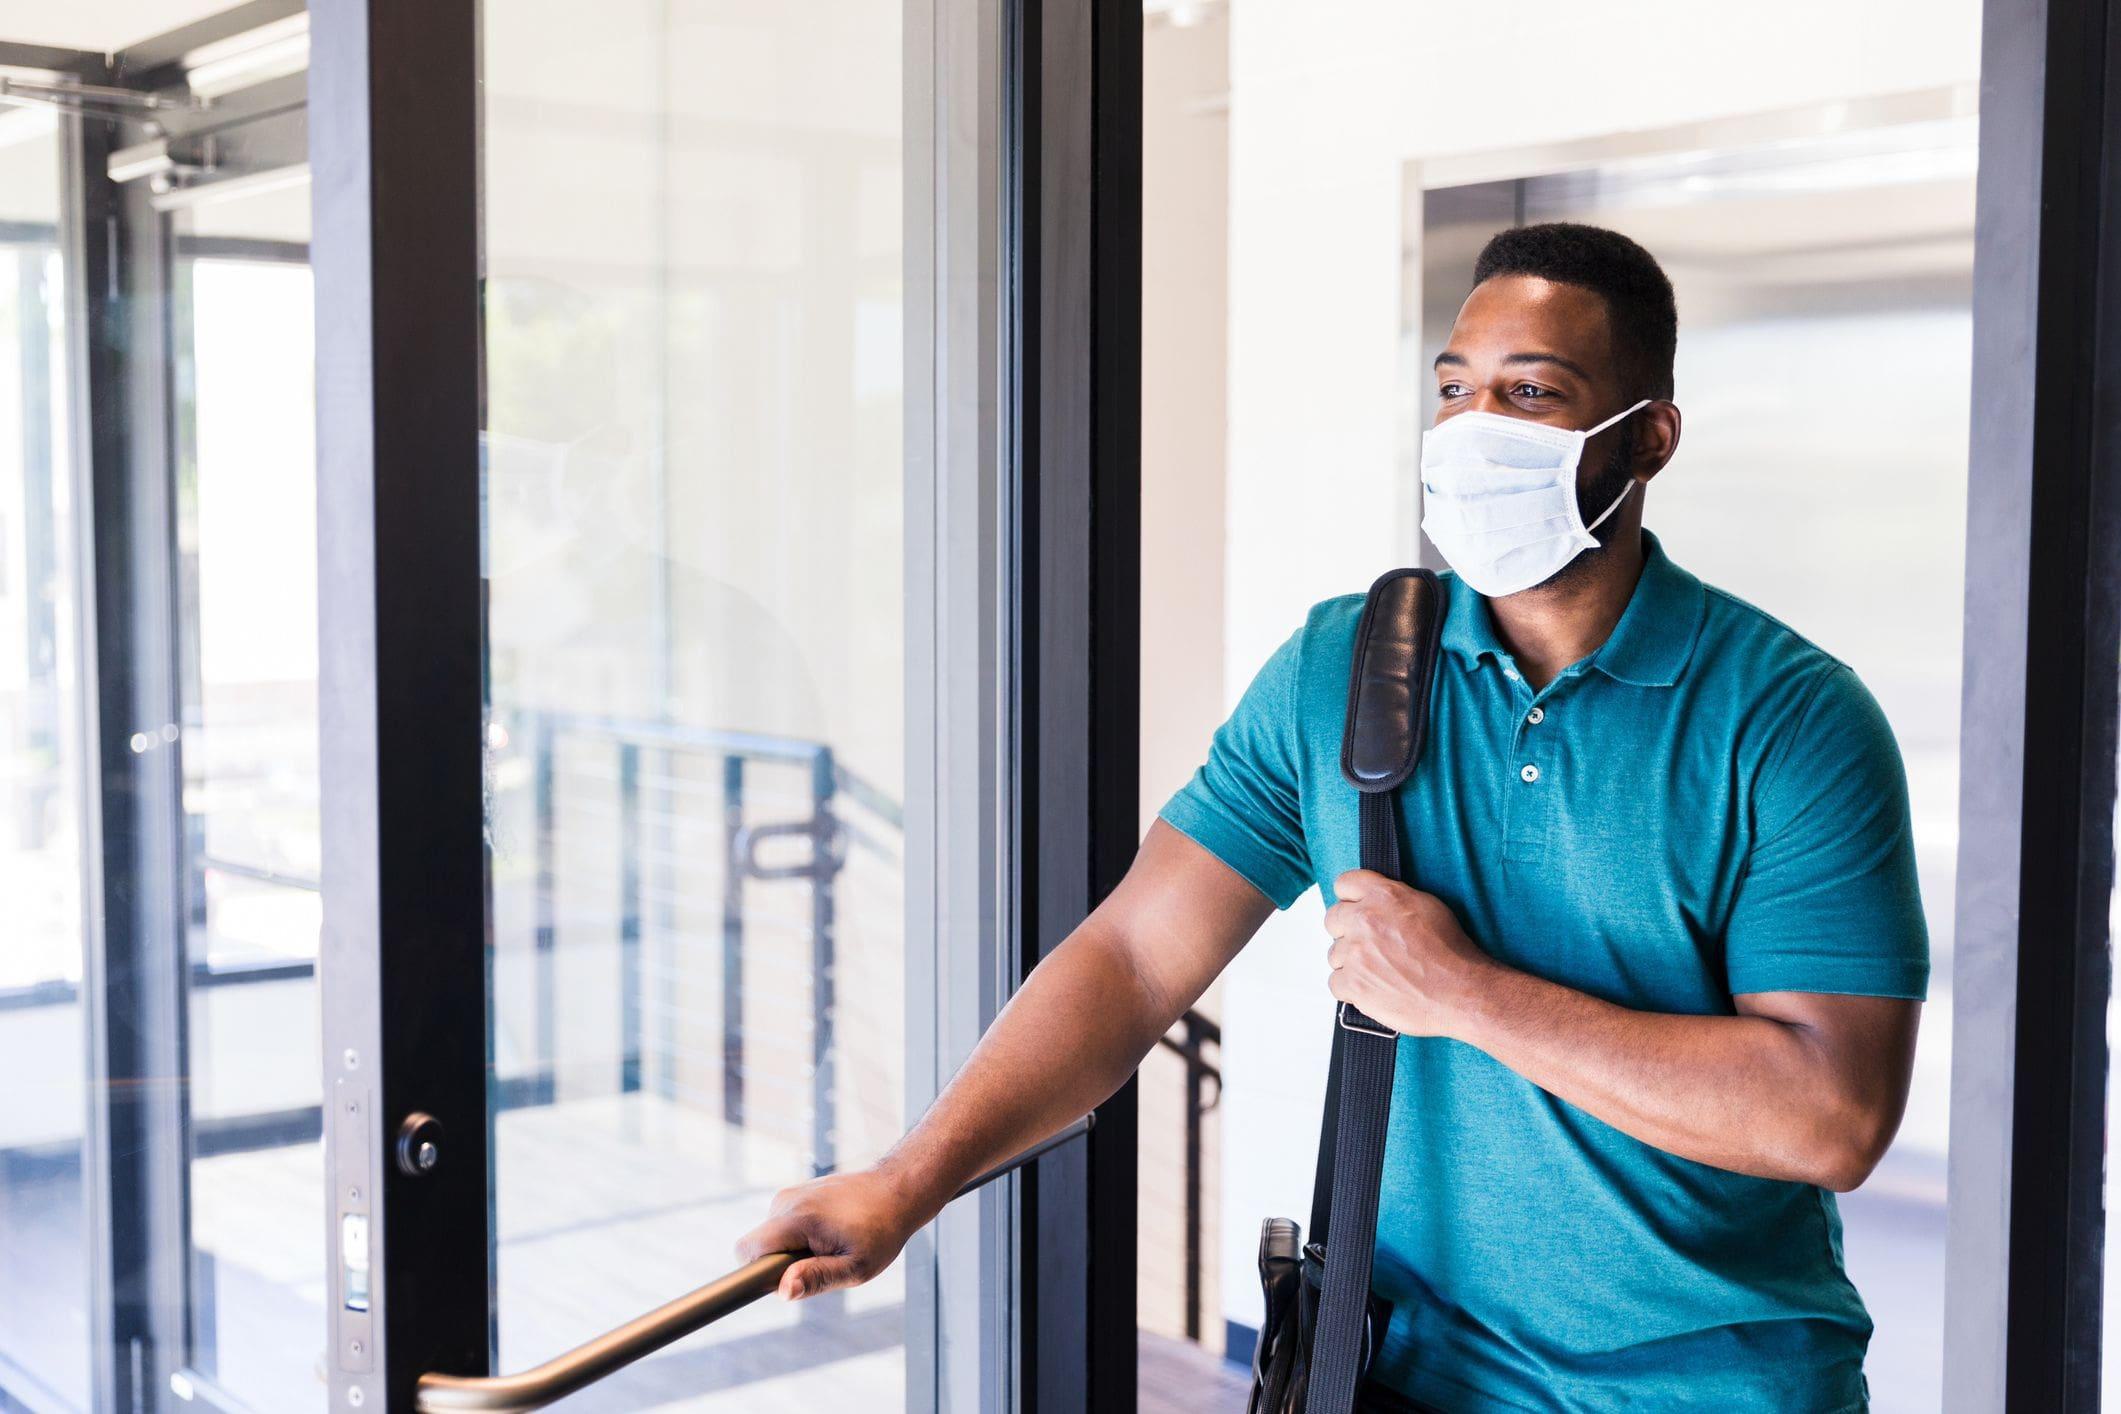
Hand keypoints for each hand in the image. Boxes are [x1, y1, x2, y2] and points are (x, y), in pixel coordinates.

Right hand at [734, 1164, 929, 1300]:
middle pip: (759, 1246)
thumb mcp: (856, 1266)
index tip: (783, 1279)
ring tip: (830, 1246)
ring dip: (792, 1250)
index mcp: (798, 1218)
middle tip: (820, 1264)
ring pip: (771, 1236)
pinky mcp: (796, 1193)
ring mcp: (790, 1194)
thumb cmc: (881, 1231)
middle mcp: (787, 1200)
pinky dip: (798, 1236)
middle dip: (780, 1264)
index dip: (756, 1272)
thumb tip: (783, 1291)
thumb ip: (817, 1278)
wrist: (896, 1191)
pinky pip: (782, 1225)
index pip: (748, 1249)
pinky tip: (828, 1233)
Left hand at [1323, 869, 1497, 1039]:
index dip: (1350, 899)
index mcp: (1383, 895)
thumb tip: (1375, 899)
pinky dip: (1351, 988)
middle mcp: (1365, 920)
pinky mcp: (1353, 983)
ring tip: (1378, 971)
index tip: (1355, 909)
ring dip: (1351, 963)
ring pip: (1334, 954)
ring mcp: (1356, 953)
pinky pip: (1335, 983)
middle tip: (1368, 946)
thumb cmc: (1451, 953)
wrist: (1460, 992)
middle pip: (1332, 919)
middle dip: (1347, 931)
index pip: (1344, 883)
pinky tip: (1373, 988)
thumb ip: (1393, 898)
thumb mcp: (1427, 905)